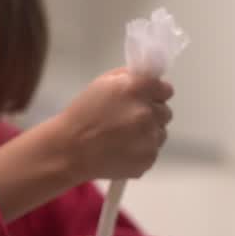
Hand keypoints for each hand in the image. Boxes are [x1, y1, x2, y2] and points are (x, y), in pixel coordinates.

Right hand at [55, 68, 172, 181]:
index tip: (142, 100)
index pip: (166, 89)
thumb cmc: (81, 115)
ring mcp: (150, 137)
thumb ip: (128, 77)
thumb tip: (150, 78)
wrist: (68, 151)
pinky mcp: (149, 159)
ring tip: (122, 138)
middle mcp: (148, 112)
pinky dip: (140, 152)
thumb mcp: (100, 84)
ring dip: (147, 134)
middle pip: (165, 112)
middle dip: (151, 115)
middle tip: (128, 120)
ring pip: (160, 133)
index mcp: (137, 89)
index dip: (154, 94)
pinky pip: (152, 152)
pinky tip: (120, 151)